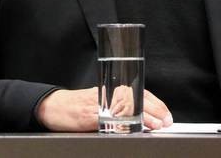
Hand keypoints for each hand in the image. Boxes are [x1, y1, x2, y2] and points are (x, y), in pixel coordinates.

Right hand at [36, 87, 172, 131]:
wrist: (54, 106)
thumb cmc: (79, 105)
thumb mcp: (102, 101)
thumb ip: (119, 106)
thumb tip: (144, 117)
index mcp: (113, 90)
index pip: (140, 94)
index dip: (156, 104)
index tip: (166, 114)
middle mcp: (108, 95)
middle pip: (137, 100)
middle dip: (154, 111)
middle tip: (165, 121)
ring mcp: (99, 105)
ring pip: (126, 109)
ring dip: (143, 117)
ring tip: (155, 125)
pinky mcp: (89, 116)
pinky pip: (108, 119)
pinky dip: (121, 124)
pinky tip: (131, 129)